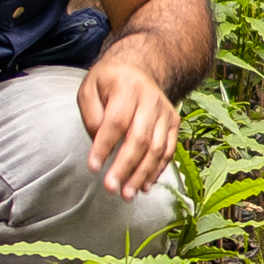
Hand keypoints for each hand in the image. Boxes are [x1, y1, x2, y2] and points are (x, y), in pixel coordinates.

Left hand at [77, 48, 181, 198]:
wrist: (139, 70)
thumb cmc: (109, 83)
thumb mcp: (90, 88)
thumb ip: (91, 114)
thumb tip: (98, 142)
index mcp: (128, 87)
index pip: (117, 121)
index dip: (105, 146)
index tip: (93, 167)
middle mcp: (151, 99)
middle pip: (140, 139)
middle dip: (125, 167)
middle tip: (111, 188)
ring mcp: (166, 112)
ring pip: (157, 149)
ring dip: (142, 174)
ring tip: (127, 194)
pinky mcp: (174, 123)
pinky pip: (169, 151)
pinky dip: (157, 170)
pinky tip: (144, 185)